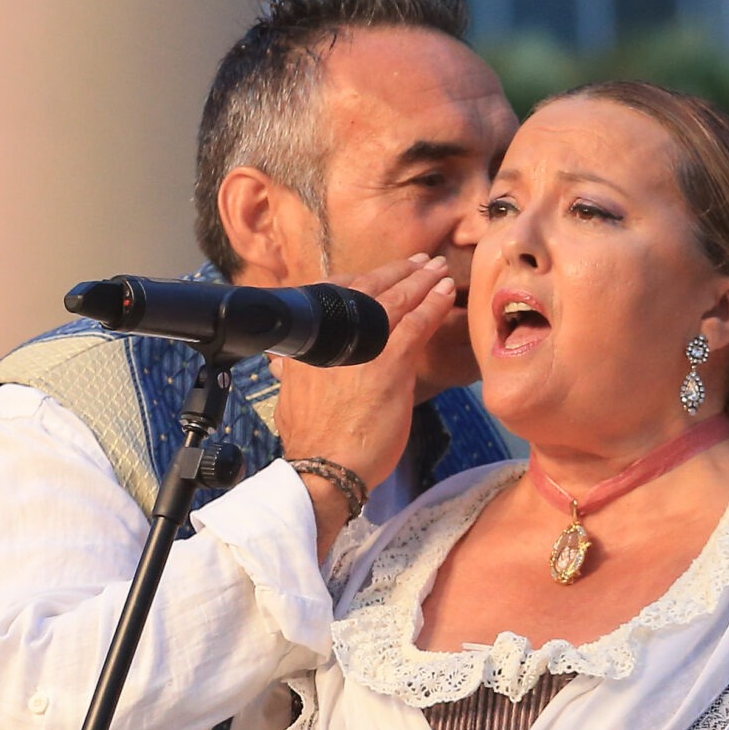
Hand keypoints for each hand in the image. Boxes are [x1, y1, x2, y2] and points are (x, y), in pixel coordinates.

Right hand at [271, 253, 460, 493]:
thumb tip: (283, 365)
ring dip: (419, 279)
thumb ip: (294, 374)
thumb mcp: (290, 397)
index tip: (378, 273)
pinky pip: (416, 322)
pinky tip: (444, 292)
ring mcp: (362, 346)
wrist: (325, 467)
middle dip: (395, 271)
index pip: (335, 295)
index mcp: (308, 341)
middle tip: (418, 261)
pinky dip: (432, 303)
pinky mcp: (389, 362)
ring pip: (395, 299)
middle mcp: (332, 335)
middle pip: (366, 288)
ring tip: (436, 268)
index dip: (359, 280)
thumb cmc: (312, 440)